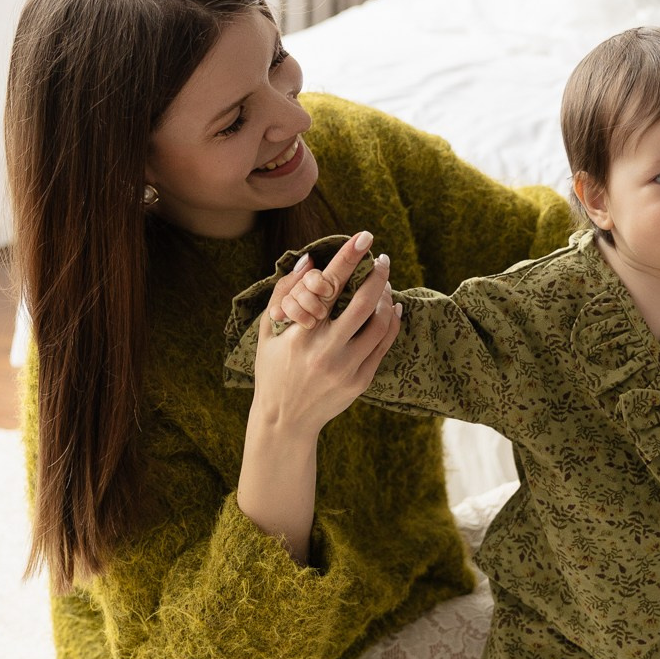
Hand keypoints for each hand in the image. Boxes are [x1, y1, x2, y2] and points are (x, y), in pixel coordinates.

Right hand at [251, 234, 401, 434]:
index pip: (329, 286)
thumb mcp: (268, 333)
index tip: (365, 237)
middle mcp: (326, 349)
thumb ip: (283, 294)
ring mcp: (346, 367)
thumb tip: (309, 261)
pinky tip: (391, 308)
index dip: (348, 258)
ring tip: (384, 285)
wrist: (285, 421)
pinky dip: (391, 322)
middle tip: (383, 259)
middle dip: (378, 275)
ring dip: (386, 298)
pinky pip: (384, 344)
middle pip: (363, 302)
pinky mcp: (360, 381)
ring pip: (379, 323)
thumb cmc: (272, 371)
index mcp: (301, 333)